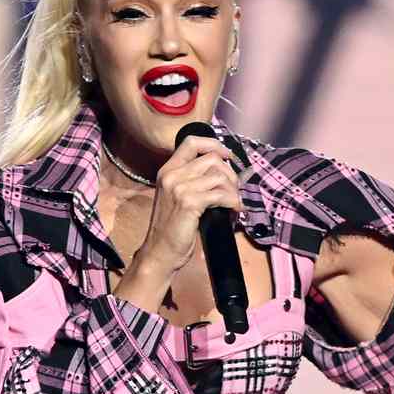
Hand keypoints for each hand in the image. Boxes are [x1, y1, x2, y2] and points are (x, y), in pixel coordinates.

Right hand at [127, 135, 242, 281]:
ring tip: (233, 204)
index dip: (214, 145)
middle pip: (212, 159)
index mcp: (168, 170)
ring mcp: (179, 188)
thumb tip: (223, 172)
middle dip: (231, 174)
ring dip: (233, 190)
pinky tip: (233, 211)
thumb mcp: (175, 197)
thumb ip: (191, 180)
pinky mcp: (189, 203)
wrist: (160, 252)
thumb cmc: (171, 228)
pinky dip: (233, 202)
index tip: (227, 156)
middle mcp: (172, 174)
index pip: (191, 142)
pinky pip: (221, 194)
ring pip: (220, 176)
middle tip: (233, 192)